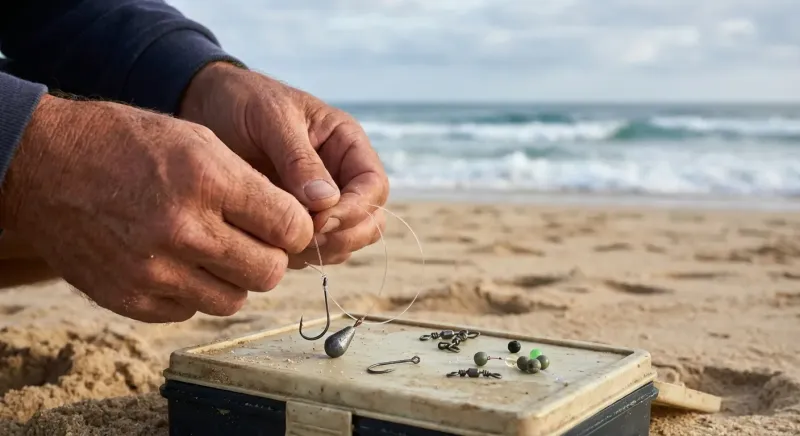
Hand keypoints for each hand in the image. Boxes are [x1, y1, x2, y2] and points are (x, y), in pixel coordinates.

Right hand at [0, 94, 313, 321]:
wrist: (44, 166)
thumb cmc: (129, 145)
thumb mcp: (198, 140)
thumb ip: (250, 185)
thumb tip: (293, 228)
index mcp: (208, 182)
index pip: (291, 228)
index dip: (296, 227)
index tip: (286, 224)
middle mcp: (183, 230)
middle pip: (269, 272)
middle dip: (270, 256)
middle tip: (254, 240)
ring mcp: (154, 272)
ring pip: (234, 300)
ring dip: (233, 278)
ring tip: (214, 251)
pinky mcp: (131, 299)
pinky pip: (190, 311)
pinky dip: (193, 292)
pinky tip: (177, 263)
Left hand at [179, 62, 389, 268]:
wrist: (206, 107)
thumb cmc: (242, 101)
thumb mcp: (271, 118)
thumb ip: (298, 157)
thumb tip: (326, 201)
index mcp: (346, 144)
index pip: (374, 186)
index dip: (355, 209)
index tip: (319, 220)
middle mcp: (342, 176)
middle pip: (370, 221)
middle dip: (343, 236)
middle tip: (302, 239)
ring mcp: (322, 203)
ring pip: (346, 241)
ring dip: (322, 251)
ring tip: (281, 244)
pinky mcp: (298, 221)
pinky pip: (315, 250)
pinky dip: (301, 257)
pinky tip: (269, 247)